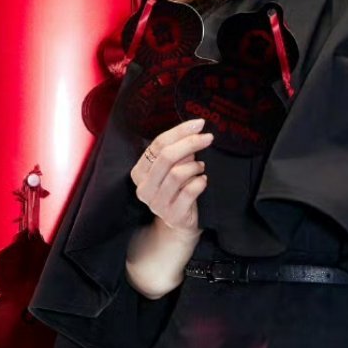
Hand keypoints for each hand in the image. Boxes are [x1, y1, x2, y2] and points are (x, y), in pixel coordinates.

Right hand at [129, 117, 213, 234]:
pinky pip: (189, 192)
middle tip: (208, 138)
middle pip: (167, 157)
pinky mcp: (172, 215)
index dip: (180, 131)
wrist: (180, 223)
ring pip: (177, 174)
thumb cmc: (177, 190)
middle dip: (190, 143)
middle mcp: (144, 188)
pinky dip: (200, 182)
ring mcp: (156, 204)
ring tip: (201, 167)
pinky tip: (203, 180)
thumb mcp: (173, 168)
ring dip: (194, 166)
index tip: (199, 124)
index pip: (158, 144)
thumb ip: (178, 151)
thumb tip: (195, 129)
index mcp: (139, 172)